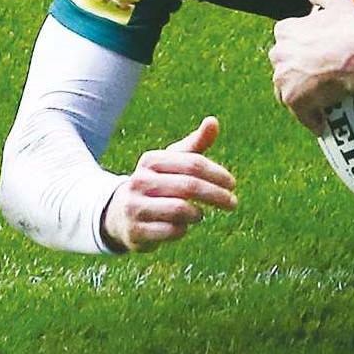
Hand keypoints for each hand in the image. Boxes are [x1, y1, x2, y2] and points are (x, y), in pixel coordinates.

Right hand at [100, 116, 237, 252]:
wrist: (120, 214)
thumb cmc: (157, 183)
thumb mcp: (173, 161)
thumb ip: (196, 143)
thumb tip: (213, 121)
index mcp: (151, 160)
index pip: (193, 163)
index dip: (217, 173)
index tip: (232, 184)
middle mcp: (140, 181)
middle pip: (189, 186)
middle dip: (216, 195)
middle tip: (233, 203)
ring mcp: (135, 207)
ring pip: (180, 210)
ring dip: (197, 213)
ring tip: (200, 214)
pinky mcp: (135, 232)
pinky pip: (171, 231)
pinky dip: (183, 229)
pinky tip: (183, 226)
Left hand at [269, 0, 353, 134]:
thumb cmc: (351, 30)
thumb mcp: (339, 3)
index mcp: (285, 30)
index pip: (286, 40)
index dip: (301, 47)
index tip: (315, 53)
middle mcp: (278, 54)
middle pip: (284, 66)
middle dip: (297, 71)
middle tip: (320, 74)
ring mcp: (283, 78)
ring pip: (287, 90)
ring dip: (301, 94)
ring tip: (321, 97)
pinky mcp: (293, 100)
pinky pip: (300, 113)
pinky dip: (311, 117)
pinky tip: (323, 119)